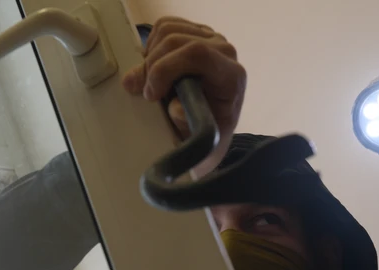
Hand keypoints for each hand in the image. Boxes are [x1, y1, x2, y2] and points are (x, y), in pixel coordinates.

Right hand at [123, 17, 245, 168]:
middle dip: (152, 67)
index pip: (197, 54)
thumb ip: (187, 121)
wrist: (213, 124)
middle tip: (146, 93)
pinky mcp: (196, 32)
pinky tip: (156, 66)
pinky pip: (165, 25)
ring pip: (167, 30)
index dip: (166, 69)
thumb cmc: (207, 130)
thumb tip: (176, 107)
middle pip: (176, 40)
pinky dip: (152, 45)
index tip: (151, 94)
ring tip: (152, 81)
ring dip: (150, 57)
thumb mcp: (198, 135)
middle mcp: (225, 51)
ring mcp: (211, 38)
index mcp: (231, 76)